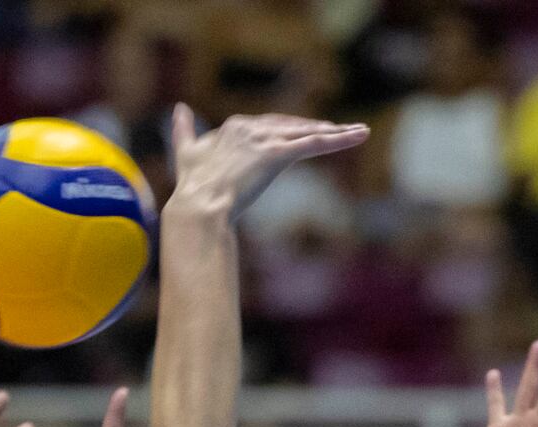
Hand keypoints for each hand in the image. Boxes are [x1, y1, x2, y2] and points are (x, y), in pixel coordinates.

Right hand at [166, 103, 367, 219]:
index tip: (306, 132)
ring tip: (359, 132)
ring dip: (335, 132)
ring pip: (307, 133)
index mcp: (234, 128)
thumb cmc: (190, 187)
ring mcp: (264, 140)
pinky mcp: (275, 154)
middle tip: (339, 131)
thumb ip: (184, 132)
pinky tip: (359, 136)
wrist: (196, 206)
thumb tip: (179, 109)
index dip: (291, 130)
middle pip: (292, 126)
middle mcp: (250, 127)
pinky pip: (313, 144)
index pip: (271, 125)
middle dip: (316, 129)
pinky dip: (339, 139)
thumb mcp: (186, 154)